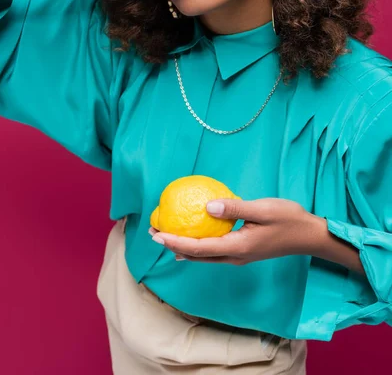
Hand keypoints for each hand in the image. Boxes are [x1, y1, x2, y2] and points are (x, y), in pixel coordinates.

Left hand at [149, 198, 316, 264]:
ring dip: (183, 246)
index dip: (175, 241)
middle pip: (197, 255)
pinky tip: (193, 234)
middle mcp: (234, 256)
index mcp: (237, 247)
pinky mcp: (243, 251)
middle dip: (173, 245)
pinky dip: (197, 245)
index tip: (157, 234)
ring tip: (166, 235)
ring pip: (204, 256)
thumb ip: (234, 208)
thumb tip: (207, 206)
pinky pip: (213, 251)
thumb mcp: (262, 209)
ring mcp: (239, 256)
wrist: (309, 236)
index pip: (199, 247)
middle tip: (154, 233)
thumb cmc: (288, 219)